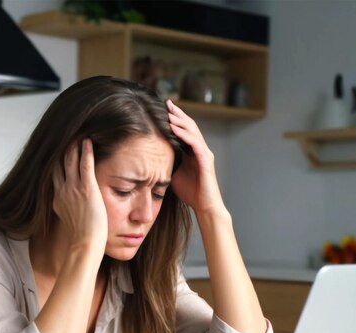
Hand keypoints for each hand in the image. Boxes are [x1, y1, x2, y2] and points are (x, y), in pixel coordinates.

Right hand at [52, 139, 107, 249]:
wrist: (85, 243)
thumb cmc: (82, 238)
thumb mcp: (70, 221)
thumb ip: (68, 211)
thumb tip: (71, 210)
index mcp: (57, 199)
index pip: (55, 176)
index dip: (56, 163)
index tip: (58, 153)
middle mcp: (62, 191)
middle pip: (59, 165)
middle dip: (62, 151)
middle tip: (66, 138)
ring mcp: (74, 188)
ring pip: (71, 161)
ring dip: (73, 147)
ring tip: (77, 135)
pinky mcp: (87, 188)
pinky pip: (85, 164)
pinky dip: (86, 151)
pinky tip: (88, 141)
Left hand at [167, 99, 223, 214]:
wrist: (205, 206)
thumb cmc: (190, 192)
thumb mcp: (173, 174)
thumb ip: (166, 163)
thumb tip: (150, 158)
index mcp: (192, 152)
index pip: (184, 130)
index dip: (174, 119)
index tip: (162, 109)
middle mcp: (200, 149)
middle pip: (189, 126)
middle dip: (178, 114)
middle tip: (167, 102)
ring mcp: (204, 153)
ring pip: (192, 131)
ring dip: (180, 120)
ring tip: (169, 111)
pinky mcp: (206, 160)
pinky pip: (194, 143)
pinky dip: (184, 134)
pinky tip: (174, 127)